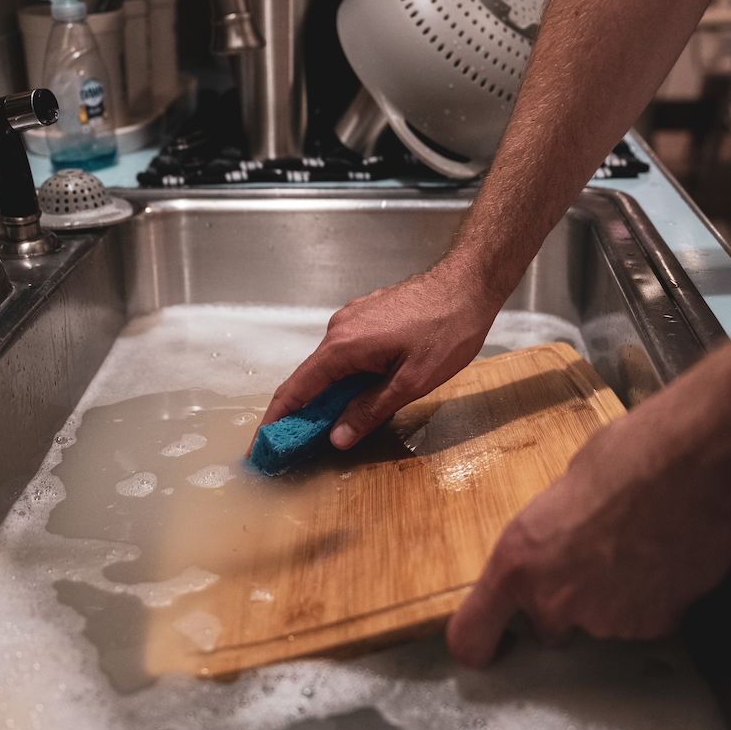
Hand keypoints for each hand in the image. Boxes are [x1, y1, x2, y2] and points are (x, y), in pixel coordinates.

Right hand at [260, 262, 504, 449]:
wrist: (469, 284)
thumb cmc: (447, 329)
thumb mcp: (411, 381)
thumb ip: (370, 410)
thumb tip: (337, 437)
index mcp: (343, 346)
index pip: (297, 387)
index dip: (277, 418)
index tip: (262, 444)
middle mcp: (339, 328)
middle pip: (310, 377)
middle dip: (300, 413)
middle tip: (295, 446)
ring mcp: (353, 318)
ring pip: (330, 365)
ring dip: (326, 395)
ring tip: (328, 427)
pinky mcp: (367, 315)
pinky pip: (346, 352)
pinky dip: (343, 377)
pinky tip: (357, 394)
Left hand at [445, 398, 730, 665]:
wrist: (699, 466)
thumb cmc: (627, 455)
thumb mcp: (561, 489)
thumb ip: (548, 534)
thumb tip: (555, 541)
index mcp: (517, 562)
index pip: (471, 637)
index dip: (480, 644)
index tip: (492, 645)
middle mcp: (554, 602)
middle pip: (547, 627)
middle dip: (563, 602)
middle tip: (591, 556)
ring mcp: (607, 620)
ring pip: (599, 621)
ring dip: (612, 595)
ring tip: (637, 544)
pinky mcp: (654, 626)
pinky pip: (643, 619)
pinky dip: (652, 598)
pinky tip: (665, 558)